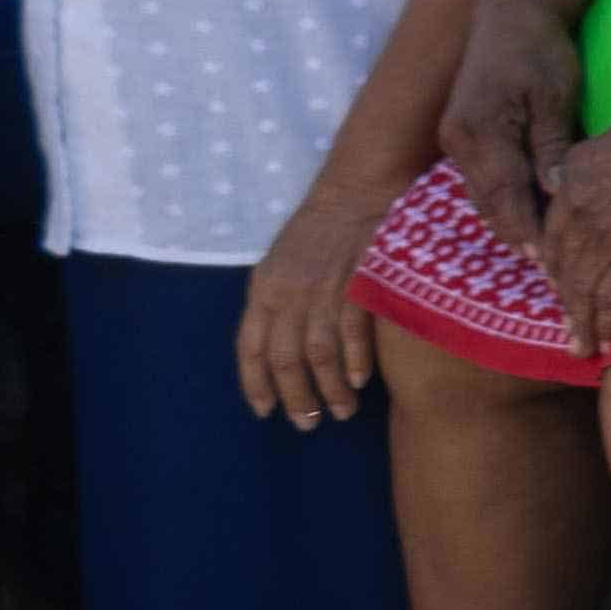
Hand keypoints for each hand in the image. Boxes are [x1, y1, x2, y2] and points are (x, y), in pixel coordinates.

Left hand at [235, 172, 399, 426]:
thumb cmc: (319, 227)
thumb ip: (274, 300)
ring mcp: (324, 288)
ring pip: (319, 354)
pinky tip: (360, 380)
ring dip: (329, 389)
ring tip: (340, 411)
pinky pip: (352, 332)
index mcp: (264, 289)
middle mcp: (288, 293)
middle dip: (295, 398)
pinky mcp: (358, 282)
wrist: (357, 187)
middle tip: (308, 422)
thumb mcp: (280, 261)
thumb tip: (274, 345)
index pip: (250, 348)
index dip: (255, 384)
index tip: (265, 412)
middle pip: (285, 359)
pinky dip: (355, 361)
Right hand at [436, 0, 582, 262]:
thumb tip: (558, 194)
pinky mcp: (463, 138)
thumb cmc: (540, 49)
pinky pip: (484, 180)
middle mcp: (459, 140)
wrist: (511, 11)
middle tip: (551, 272)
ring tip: (544, 257)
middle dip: (518, 236)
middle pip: (489, 203)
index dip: (526, 231)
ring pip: (484, 196)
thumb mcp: (555, 95)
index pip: (504, 194)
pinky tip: (530, 220)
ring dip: (511, 223)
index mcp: (479, 130)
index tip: (549, 262)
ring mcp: (456, 140)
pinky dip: (505, 202)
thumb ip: (552, 146)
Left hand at [533, 95, 610, 354]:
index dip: (556, 262)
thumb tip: (568, 181)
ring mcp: (606, 238)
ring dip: (582, 323)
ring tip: (581, 347)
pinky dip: (609, 323)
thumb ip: (586, 164)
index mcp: (573, 181)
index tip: (558, 280)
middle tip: (569, 324)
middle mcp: (579, 213)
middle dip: (566, 300)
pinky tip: (609, 342)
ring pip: (583, 290)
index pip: (554, 233)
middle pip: (565, 267)